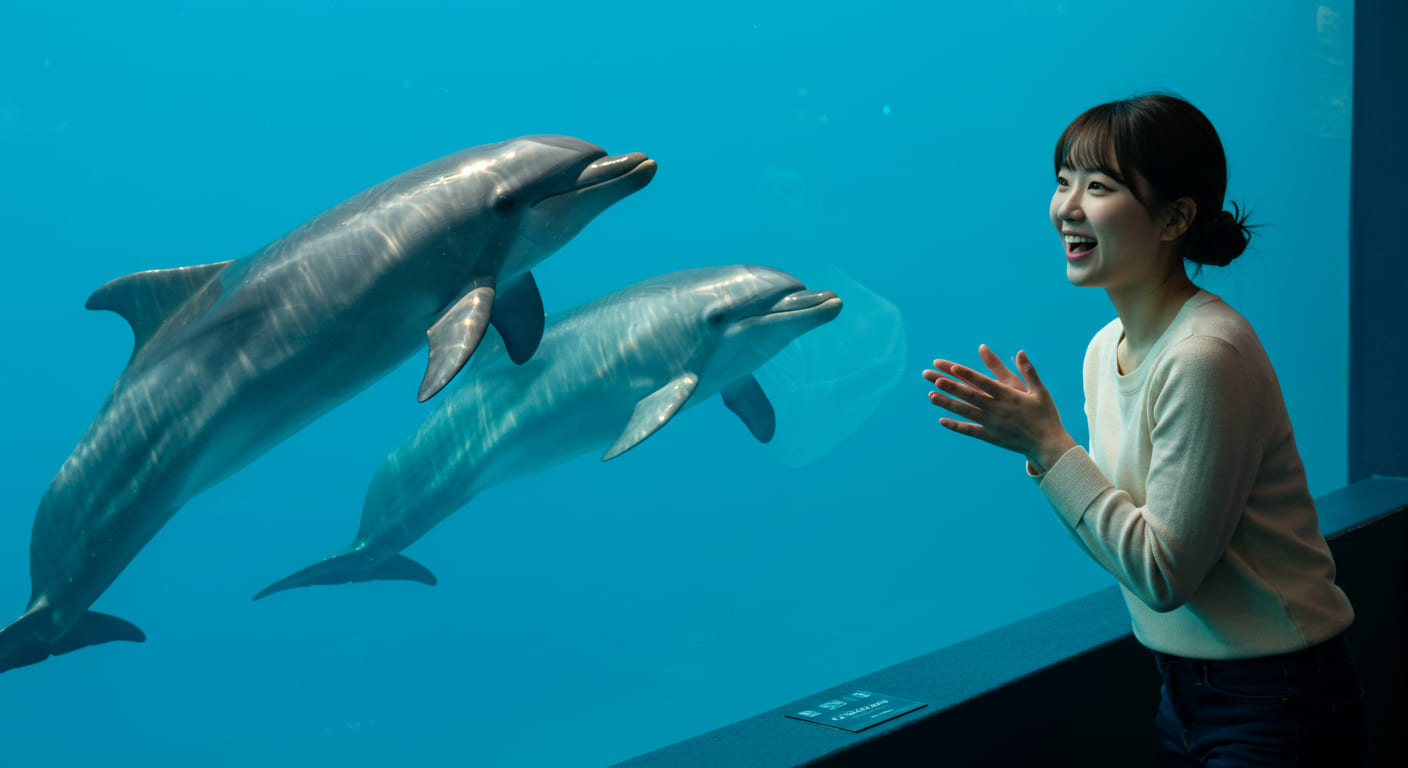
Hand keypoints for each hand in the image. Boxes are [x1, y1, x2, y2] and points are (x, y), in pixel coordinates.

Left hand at [922, 345, 1076, 472]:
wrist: (1049, 445)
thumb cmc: (1046, 415)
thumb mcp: (1040, 391)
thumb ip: (1028, 371)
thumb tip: (1020, 352)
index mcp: (1010, 396)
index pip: (984, 382)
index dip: (968, 374)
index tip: (953, 367)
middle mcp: (999, 409)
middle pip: (970, 395)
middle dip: (951, 386)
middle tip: (933, 378)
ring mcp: (994, 424)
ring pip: (967, 412)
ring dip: (948, 404)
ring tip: (930, 395)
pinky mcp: (991, 437)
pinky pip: (971, 430)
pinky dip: (956, 426)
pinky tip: (941, 420)